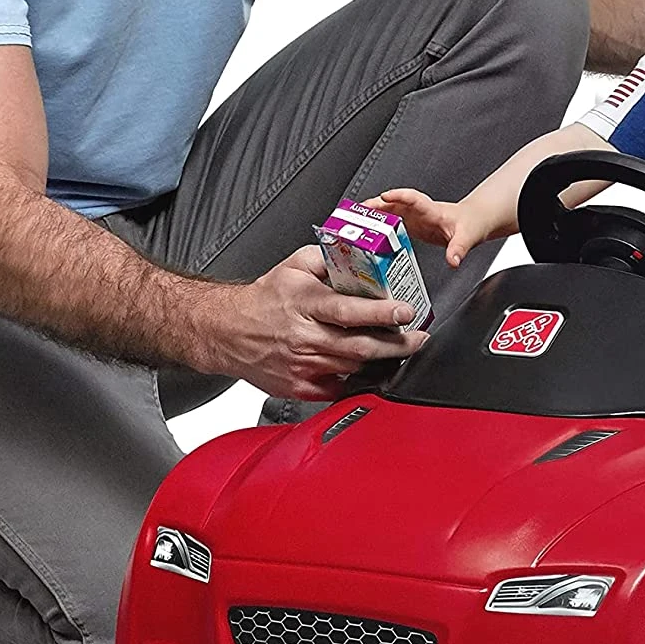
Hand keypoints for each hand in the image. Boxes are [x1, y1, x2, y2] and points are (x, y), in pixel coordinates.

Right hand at [224, 245, 428, 401]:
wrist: (226, 331)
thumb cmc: (263, 298)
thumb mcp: (294, 265)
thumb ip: (329, 259)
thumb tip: (360, 256)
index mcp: (304, 303)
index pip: (348, 310)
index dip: (381, 313)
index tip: (406, 312)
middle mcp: (304, 337)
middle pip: (359, 347)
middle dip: (397, 344)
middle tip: (418, 338)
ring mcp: (302, 366)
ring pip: (353, 366)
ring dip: (380, 359)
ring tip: (399, 347)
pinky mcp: (299, 387)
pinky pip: (338, 387)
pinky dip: (357, 378)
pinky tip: (369, 367)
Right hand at [367, 188, 490, 267]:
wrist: (473, 221)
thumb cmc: (470, 224)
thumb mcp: (468, 237)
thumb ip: (459, 249)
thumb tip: (453, 260)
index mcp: (432, 209)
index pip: (413, 198)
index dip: (398, 196)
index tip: (385, 197)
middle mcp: (419, 210)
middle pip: (394, 204)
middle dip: (375, 205)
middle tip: (357, 211)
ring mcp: (413, 217)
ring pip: (389, 212)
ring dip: (372, 215)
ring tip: (352, 220)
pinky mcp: (410, 226)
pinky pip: (390, 223)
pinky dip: (377, 226)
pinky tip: (365, 233)